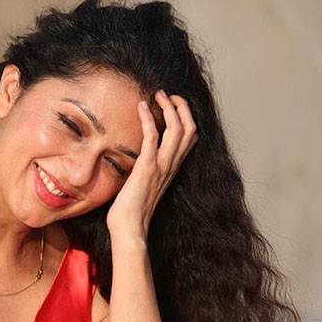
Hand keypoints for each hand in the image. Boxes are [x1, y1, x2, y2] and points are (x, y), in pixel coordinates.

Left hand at [106, 90, 198, 239]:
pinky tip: (141, 106)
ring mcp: (161, 166)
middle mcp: (171, 165)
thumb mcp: (146, 183)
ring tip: (158, 95)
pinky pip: (152, 137)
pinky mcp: (147, 167)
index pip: (191, 137)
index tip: (173, 104)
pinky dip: (148, 118)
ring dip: (168, 107)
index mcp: (172, 168)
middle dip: (181, 106)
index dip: (186, 117)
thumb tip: (140, 156)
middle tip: (167, 94)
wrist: (130, 227)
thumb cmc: (133, 208)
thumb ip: (149, 168)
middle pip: (189, 128)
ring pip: (176, 129)